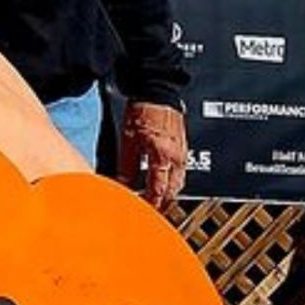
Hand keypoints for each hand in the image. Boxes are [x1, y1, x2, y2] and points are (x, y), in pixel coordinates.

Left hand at [119, 100, 187, 215]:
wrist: (158, 91)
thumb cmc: (143, 110)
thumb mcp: (128, 140)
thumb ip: (126, 165)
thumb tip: (121, 184)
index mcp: (164, 157)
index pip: (160, 190)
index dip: (151, 204)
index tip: (143, 213)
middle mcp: (178, 158)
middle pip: (173, 191)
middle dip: (162, 203)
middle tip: (149, 212)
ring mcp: (183, 153)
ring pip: (178, 183)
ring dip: (167, 193)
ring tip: (153, 201)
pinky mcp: (182, 148)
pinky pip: (179, 172)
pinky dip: (170, 181)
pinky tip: (161, 182)